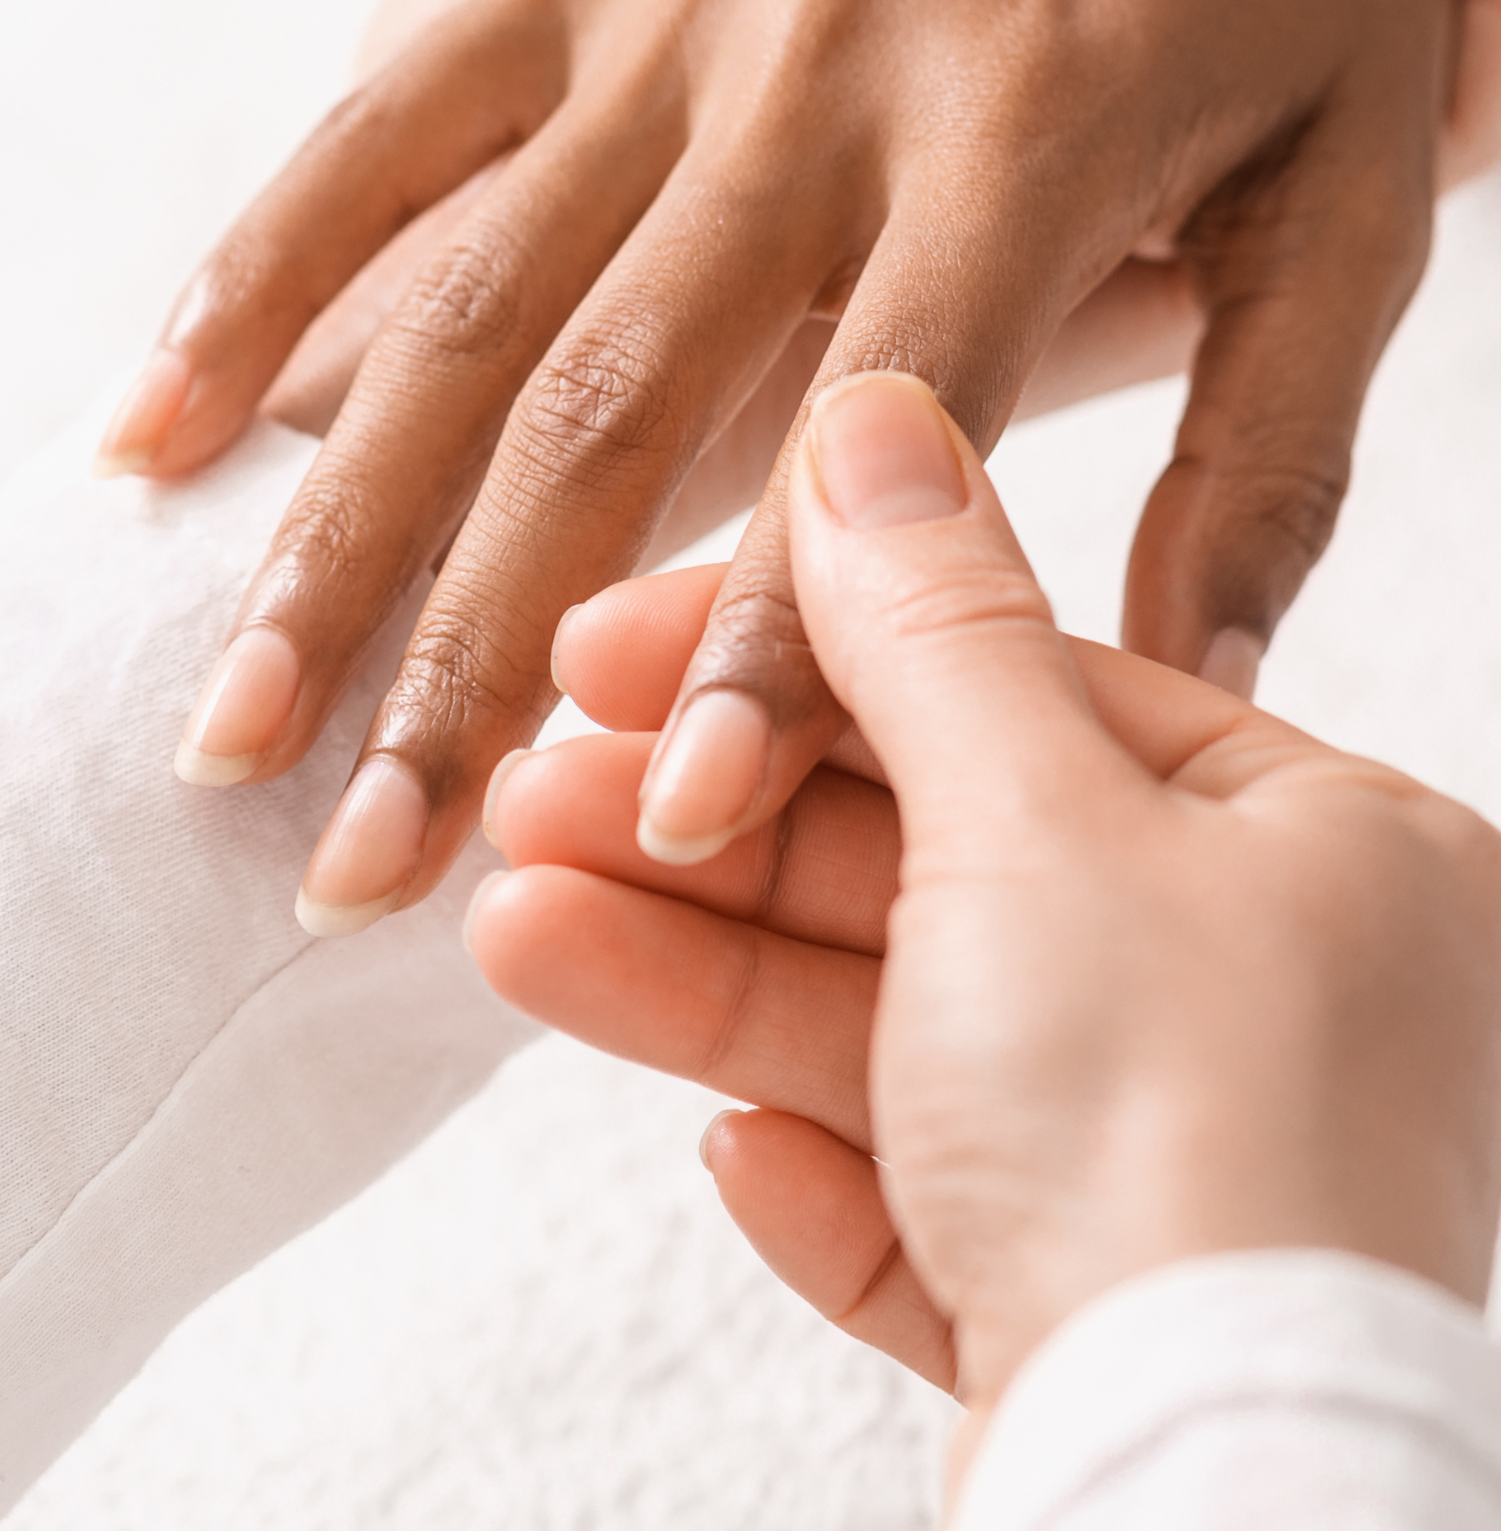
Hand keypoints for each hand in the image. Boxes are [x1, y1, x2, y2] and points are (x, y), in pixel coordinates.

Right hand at [113, 0, 1459, 934]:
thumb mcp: (1360, 173)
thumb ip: (1277, 436)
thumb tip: (1193, 679)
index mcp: (1020, 144)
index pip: (874, 446)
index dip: (776, 652)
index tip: (677, 830)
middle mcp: (803, 85)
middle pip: (600, 413)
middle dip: (461, 660)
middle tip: (354, 861)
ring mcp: (655, 10)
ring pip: (453, 306)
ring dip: (329, 535)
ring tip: (228, 728)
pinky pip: (372, 132)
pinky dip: (250, 289)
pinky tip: (152, 440)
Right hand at [472, 374, 1500, 1450]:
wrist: (1222, 1526)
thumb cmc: (1195, 1156)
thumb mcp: (1036, 825)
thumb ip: (932, 624)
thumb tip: (874, 416)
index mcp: (1319, 850)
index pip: (1010, 692)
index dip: (794, 662)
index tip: (614, 650)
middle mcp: (1270, 1002)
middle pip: (927, 869)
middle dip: (708, 837)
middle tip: (533, 795)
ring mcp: (1180, 1166)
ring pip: (893, 1035)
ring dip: (703, 987)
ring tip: (517, 932)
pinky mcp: (1091, 1309)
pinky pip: (927, 1202)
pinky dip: (819, 1169)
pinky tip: (735, 1156)